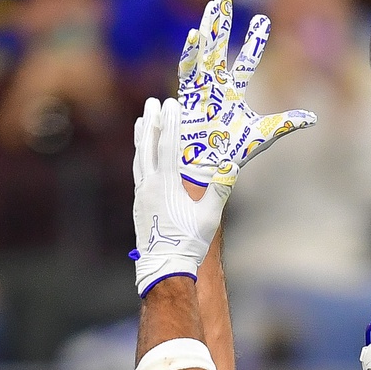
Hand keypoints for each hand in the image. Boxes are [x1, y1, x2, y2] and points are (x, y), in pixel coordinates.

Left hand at [131, 95, 228, 293]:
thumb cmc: (189, 242)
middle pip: (148, 146)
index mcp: (167, 184)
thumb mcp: (209, 216)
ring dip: (141, 137)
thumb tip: (232, 166)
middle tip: (152, 103)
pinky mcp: (138, 204)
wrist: (164, 266)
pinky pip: (137, 172)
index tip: (171, 104)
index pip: (168, 146)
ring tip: (141, 121)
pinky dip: (140, 156)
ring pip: (139, 157)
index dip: (171, 123)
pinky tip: (142, 154)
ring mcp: (141, 194)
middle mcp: (149, 184)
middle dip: (151, 122)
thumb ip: (219, 189)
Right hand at [175, 0, 316, 188]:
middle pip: (219, 48)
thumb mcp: (261, 135)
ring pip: (203, 53)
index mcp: (232, 92)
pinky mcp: (186, 99)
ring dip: (208, 31)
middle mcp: (214, 86)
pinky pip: (188, 72)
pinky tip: (195, 35)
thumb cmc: (229, 156)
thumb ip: (284, 123)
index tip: (264, 20)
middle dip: (221, 24)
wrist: (206, 172)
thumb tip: (312, 118)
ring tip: (213, 7)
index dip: (256, 41)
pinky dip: (190, 55)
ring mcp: (199, 90)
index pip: (247, 61)